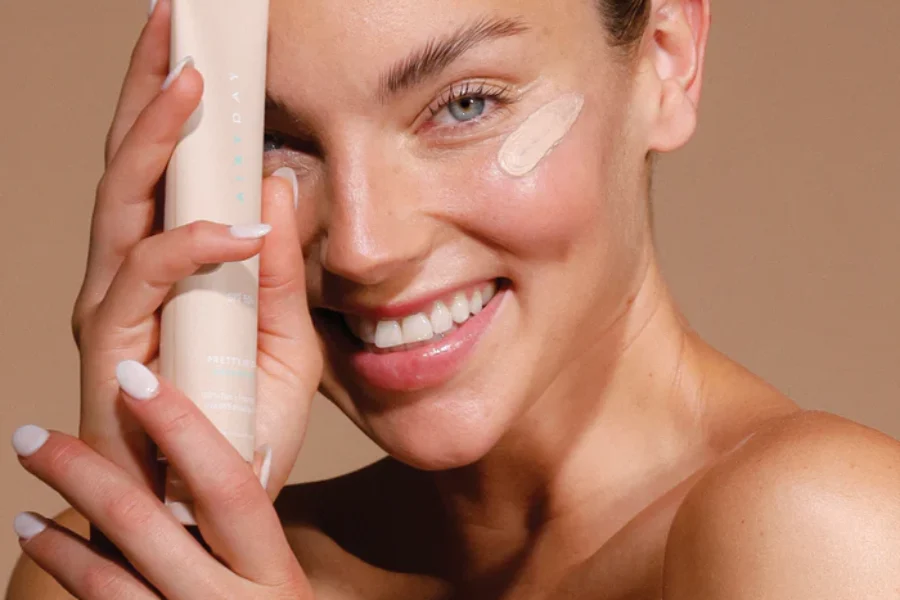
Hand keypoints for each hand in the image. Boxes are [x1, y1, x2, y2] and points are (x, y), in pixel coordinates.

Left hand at [12, 362, 313, 598]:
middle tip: (32, 433)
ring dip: (57, 524)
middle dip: (81, 471)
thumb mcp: (273, 577)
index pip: (229, 484)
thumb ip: (244, 531)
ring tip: (27, 479)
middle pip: (146, 524)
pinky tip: (38, 537)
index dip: (182, 427)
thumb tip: (203, 451)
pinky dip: (65, 564)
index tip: (134, 376)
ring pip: (107, 574)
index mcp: (274, 570)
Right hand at [70, 0, 320, 500]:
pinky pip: (147, 276)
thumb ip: (282, 272)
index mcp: (171, 265)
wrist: (201, 508)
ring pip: (124, 200)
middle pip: (133, 163)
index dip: (176, 106)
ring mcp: (115, 304)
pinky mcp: (112, 343)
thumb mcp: (285, 342)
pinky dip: (190, 245)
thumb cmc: (238, 425)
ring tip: (190, 81)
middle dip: (151, 89)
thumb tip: (277, 186)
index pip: (168, 170)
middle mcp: (131, 272)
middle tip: (174, 23)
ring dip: (154, 138)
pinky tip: (238, 227)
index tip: (200, 46)